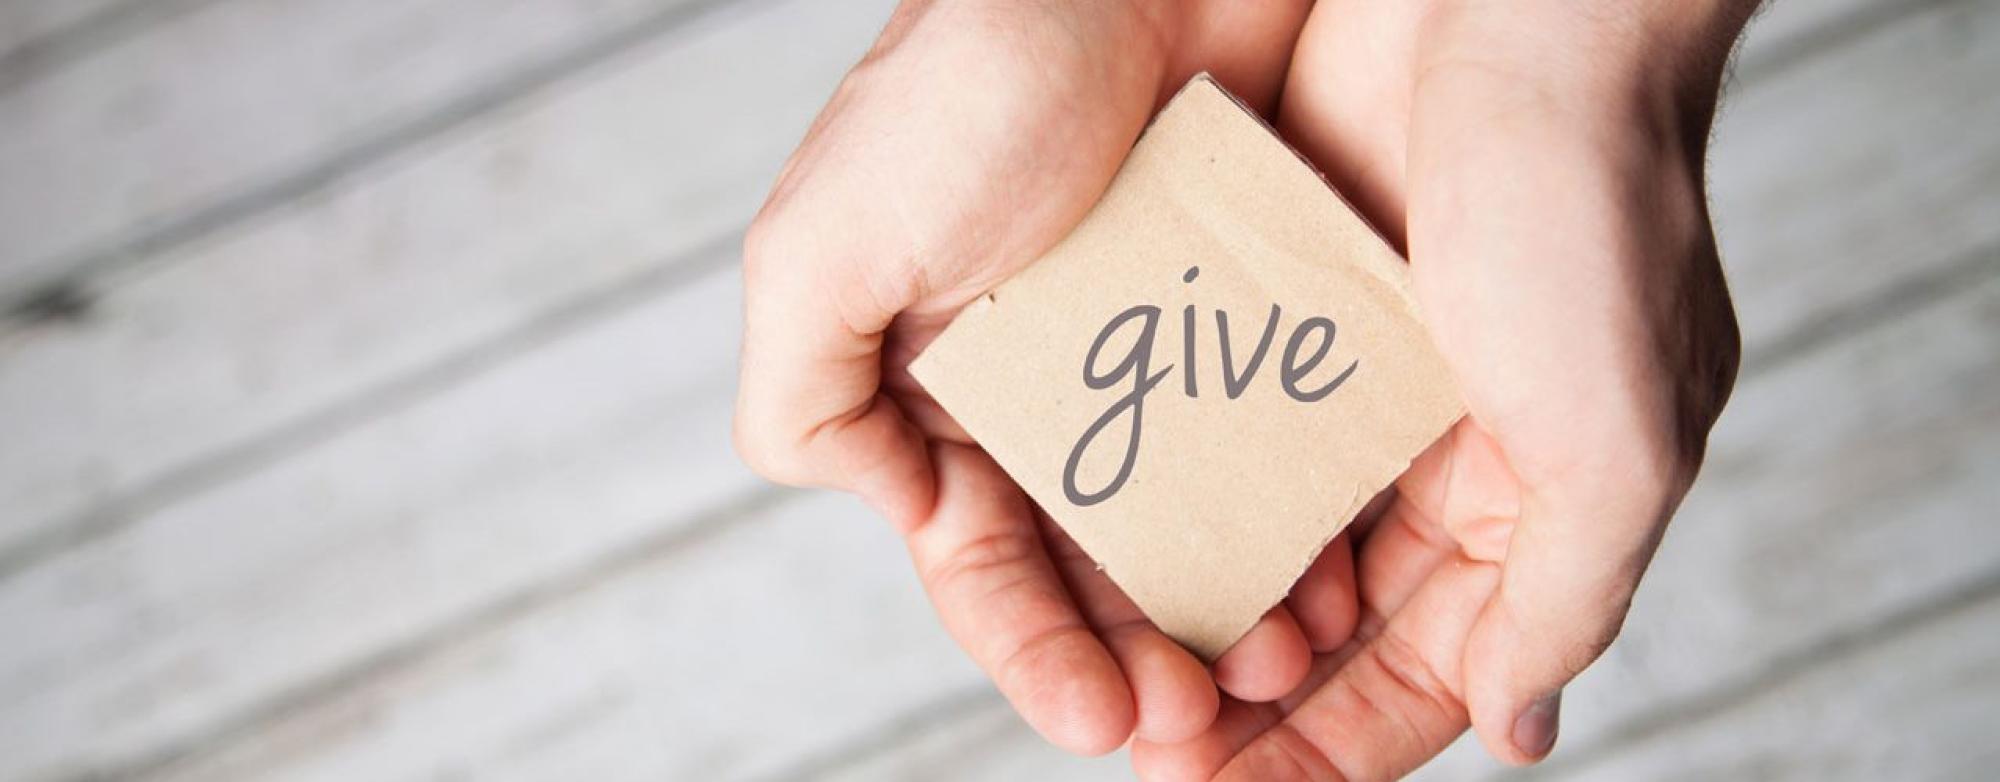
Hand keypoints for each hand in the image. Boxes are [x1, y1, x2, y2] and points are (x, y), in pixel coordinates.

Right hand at [733, 0, 1355, 753]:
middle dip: (1141, 659)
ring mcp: (1159, 356)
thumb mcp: (822, 242)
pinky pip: (1282, 447)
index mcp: (940, 387)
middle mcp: (1051, 386)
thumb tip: (872, 508)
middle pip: (1098, 568)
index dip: (1035, 652)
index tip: (1104, 721)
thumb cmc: (971, 78)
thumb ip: (803, 396)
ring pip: (1196, 526)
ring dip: (1225, 612)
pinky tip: (1330, 570)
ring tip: (1278, 662)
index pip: (983, 562)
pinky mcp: (1254, 314)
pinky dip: (1299, 521)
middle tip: (1204, 722)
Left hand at [1133, 1, 1751, 778]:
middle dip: (1254, 693)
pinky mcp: (1291, 306)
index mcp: (1542, 499)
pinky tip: (1123, 536)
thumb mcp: (1617, 438)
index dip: (1333, 747)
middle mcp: (1450, 453)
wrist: (1511, 1)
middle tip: (1157, 741)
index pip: (1428, 672)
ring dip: (1210, 604)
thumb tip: (1520, 732)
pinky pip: (1226, 430)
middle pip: (1336, 623)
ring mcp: (1362, 382)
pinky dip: (1185, 492)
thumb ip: (1565, 597)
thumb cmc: (1592, 207)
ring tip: (1131, 659)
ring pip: (1271, 537)